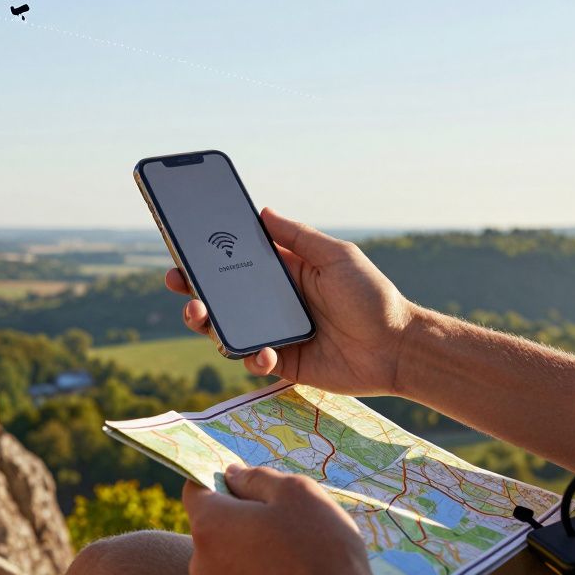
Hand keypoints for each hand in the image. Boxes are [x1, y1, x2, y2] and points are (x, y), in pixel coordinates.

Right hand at [167, 208, 416, 395]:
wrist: (396, 347)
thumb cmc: (372, 296)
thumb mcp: (337, 257)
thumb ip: (298, 237)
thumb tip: (263, 211)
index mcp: (284, 273)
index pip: (236, 262)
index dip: (208, 257)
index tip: (182, 248)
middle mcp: (273, 303)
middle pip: (221, 297)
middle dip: (193, 289)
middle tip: (177, 282)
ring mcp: (275, 334)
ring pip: (227, 330)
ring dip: (208, 323)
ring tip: (201, 316)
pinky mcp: (283, 363)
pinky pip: (253, 360)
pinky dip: (251, 356)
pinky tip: (264, 353)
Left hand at [181, 464, 377, 574]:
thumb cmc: (320, 547)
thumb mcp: (294, 492)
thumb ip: (255, 477)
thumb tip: (232, 474)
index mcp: (209, 525)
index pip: (195, 489)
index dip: (218, 477)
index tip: (245, 479)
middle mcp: (202, 561)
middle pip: (211, 520)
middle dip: (239, 510)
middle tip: (280, 513)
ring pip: (227, 548)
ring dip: (250, 538)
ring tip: (290, 542)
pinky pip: (239, 572)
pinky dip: (257, 563)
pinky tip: (289, 564)